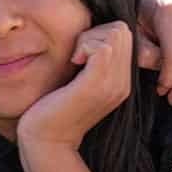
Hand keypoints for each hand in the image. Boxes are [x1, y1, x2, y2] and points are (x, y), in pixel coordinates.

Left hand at [17, 22, 131, 155]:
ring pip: (115, 34)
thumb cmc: (52, 108)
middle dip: (95, 32)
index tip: (79, 53)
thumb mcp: (76, 81)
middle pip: (122, 30)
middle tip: (76, 54)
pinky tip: (72, 63)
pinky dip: (84, 46)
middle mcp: (122, 82)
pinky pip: (103, 48)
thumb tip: (84, 35)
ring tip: (74, 60)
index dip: (99, 34)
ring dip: (88, 39)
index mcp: (120, 81)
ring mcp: (113, 84)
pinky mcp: (97, 86)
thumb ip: (88, 62)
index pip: (125, 35)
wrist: (47, 141)